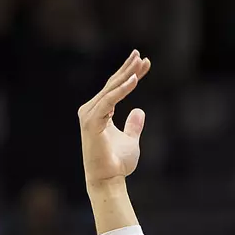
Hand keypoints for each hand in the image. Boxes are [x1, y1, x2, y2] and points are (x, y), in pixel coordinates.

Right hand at [79, 51, 153, 188]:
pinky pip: (109, 101)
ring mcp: (90, 114)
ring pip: (111, 89)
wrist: (108, 180)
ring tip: (140, 62)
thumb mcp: (130, 141)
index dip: (129, 74)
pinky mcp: (92, 121)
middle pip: (112, 84)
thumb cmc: (117, 163)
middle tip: (141, 55)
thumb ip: (133, 126)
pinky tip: (134, 79)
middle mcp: (91, 110)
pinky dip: (122, 90)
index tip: (144, 63)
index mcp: (99, 112)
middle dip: (128, 68)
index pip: (115, 88)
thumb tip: (139, 111)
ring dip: (126, 74)